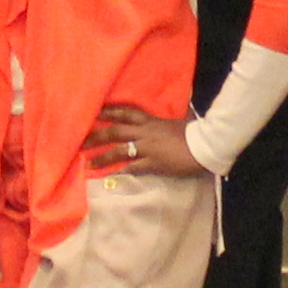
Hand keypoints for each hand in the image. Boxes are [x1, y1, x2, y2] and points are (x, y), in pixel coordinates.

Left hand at [85, 103, 205, 177]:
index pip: (125, 112)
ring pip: (119, 151)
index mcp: (151, 121)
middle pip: (115, 131)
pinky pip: (134, 167)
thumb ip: (161, 124)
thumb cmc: (193, 133)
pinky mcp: (154, 164)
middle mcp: (145, 132)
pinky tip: (111, 176)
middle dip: (96, 136)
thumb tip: (157, 123)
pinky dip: (122, 171)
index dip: (108, 112)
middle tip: (80, 141)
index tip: (93, 113)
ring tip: (88, 163)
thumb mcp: (174, 123)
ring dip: (102, 157)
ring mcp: (148, 148)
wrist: (206, 144)